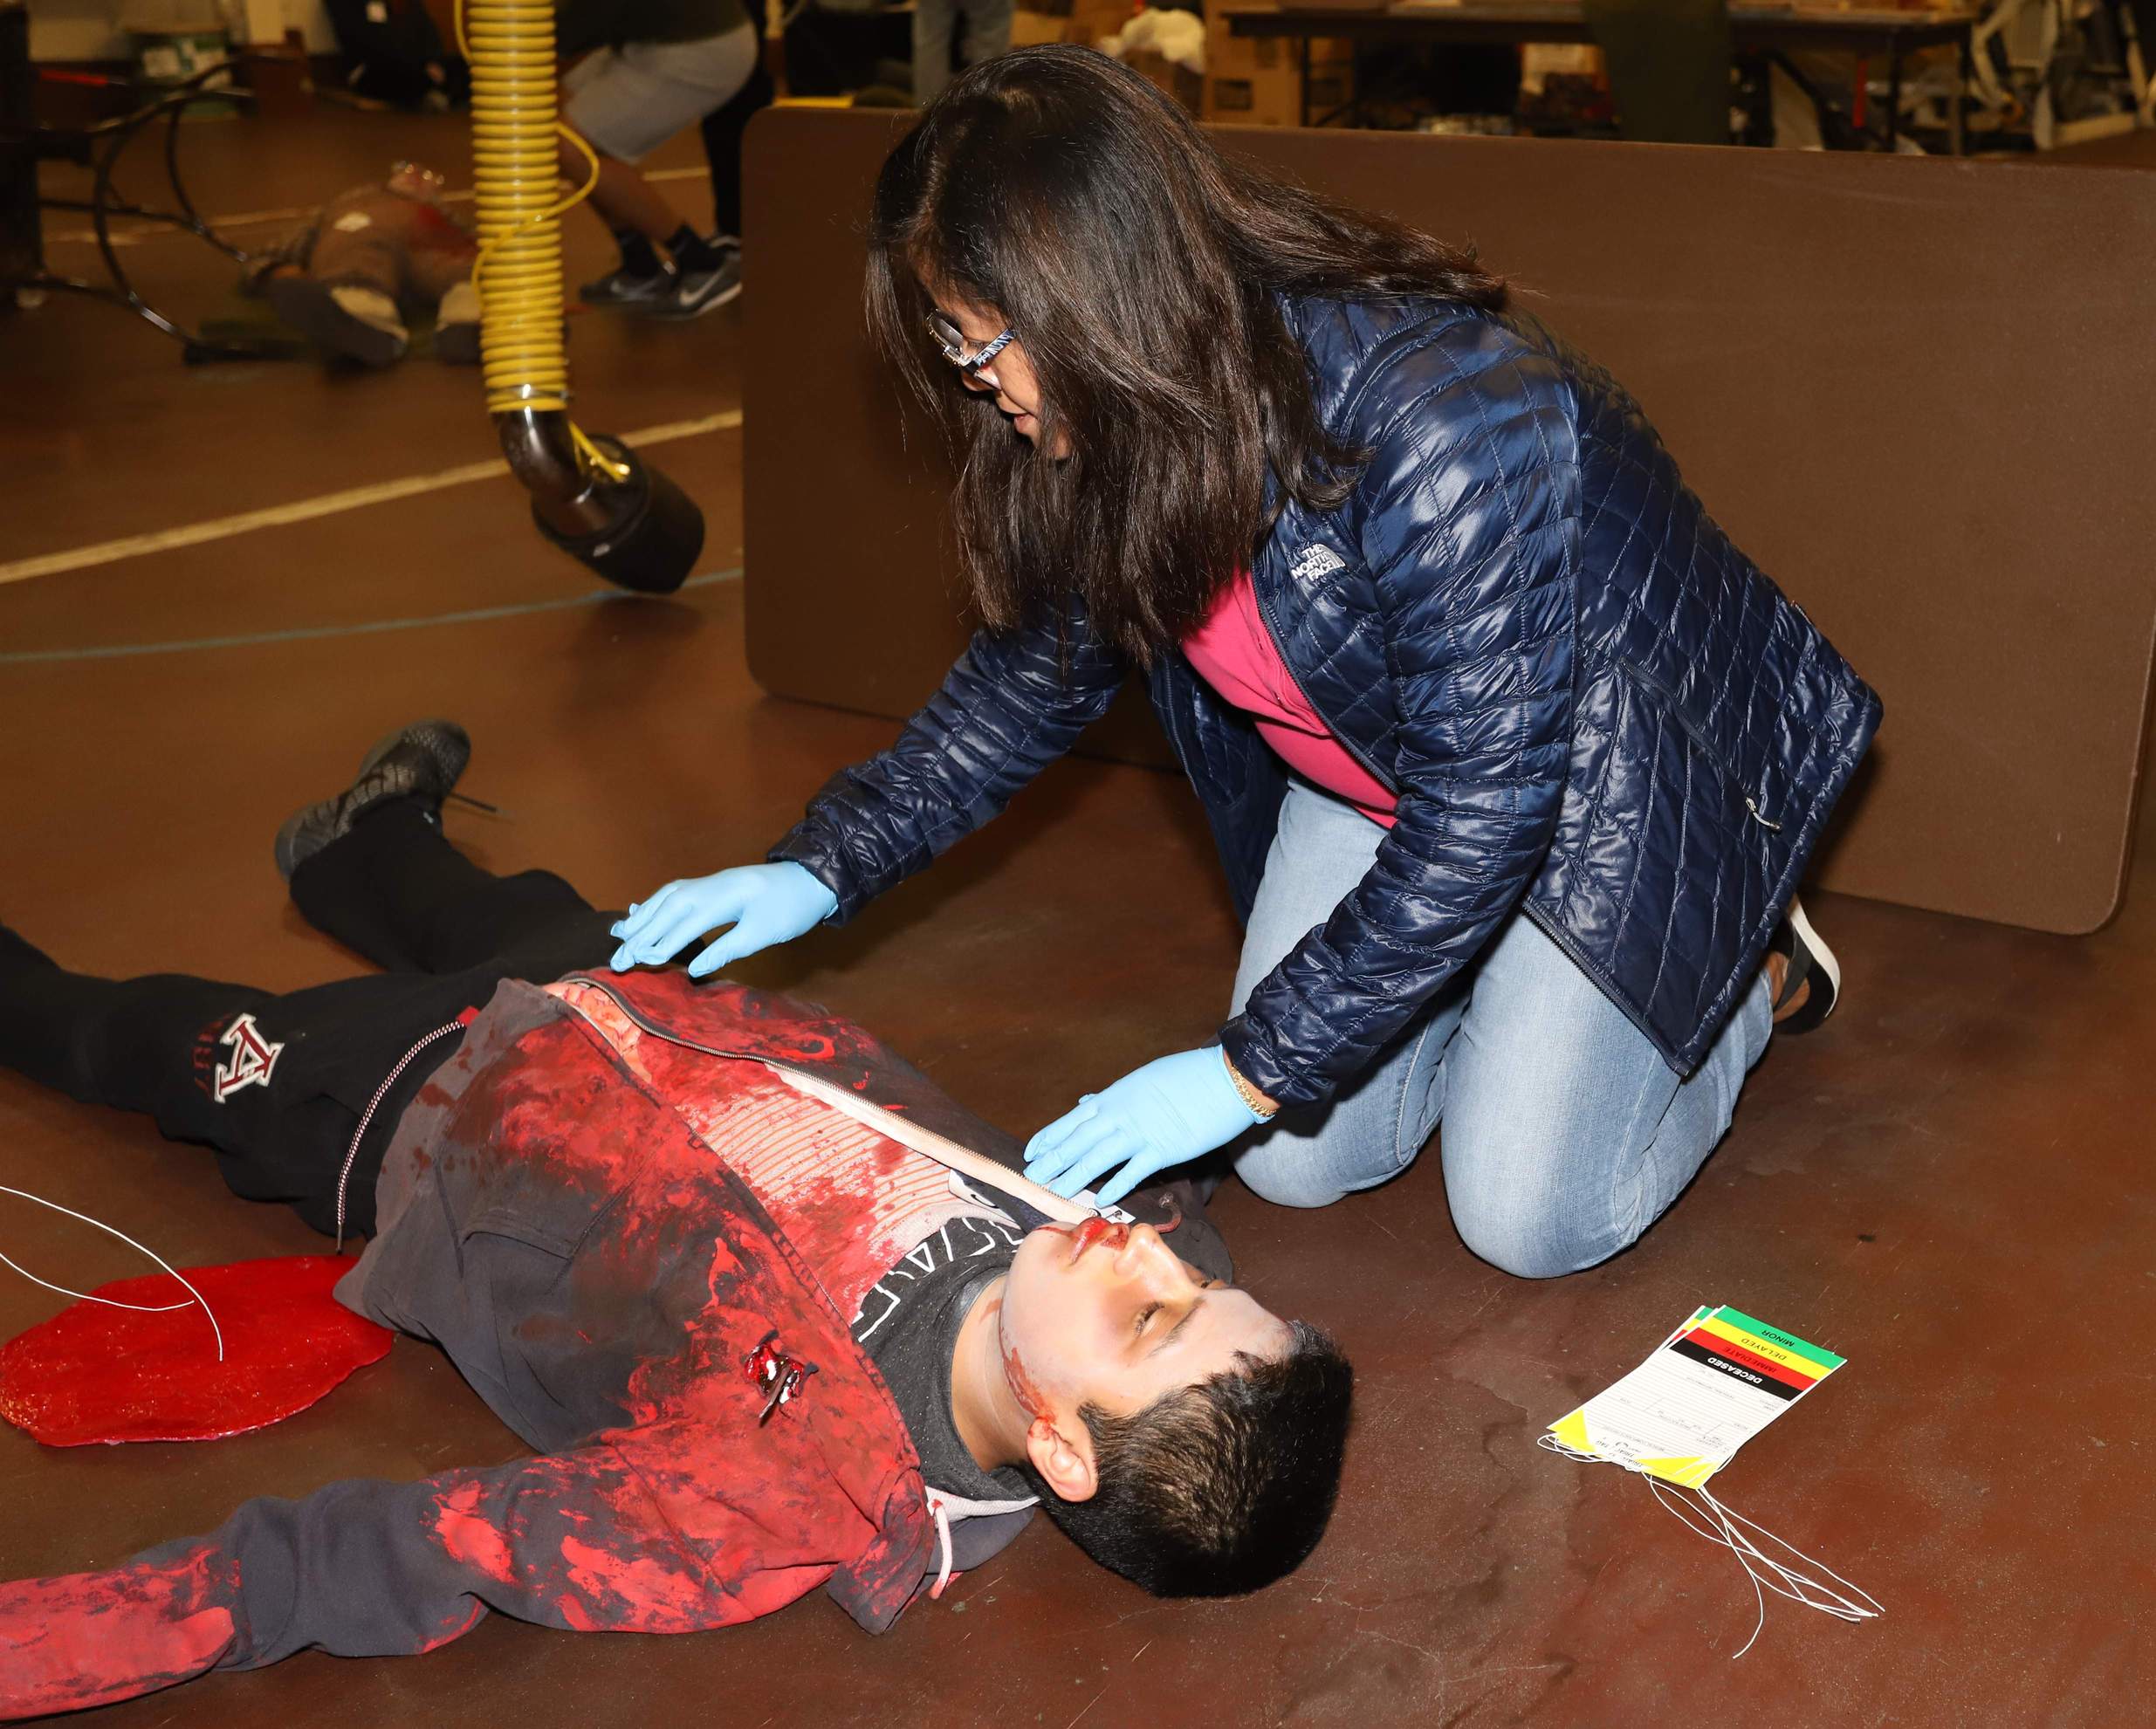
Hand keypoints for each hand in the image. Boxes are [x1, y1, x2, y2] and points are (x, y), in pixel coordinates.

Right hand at [607, 863, 837, 978]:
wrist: (812, 878)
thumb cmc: (792, 908)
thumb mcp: (764, 933)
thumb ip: (728, 948)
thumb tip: (695, 970)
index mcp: (724, 897)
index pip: (684, 923)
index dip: (661, 943)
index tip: (641, 963)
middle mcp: (709, 885)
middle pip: (666, 910)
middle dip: (639, 935)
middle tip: (616, 959)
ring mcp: (709, 882)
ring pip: (666, 899)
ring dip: (640, 918)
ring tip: (617, 936)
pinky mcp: (711, 884)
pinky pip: (673, 892)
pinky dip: (653, 904)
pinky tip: (640, 912)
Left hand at [1022, 1047, 1262, 1206]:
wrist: (1227, 1077)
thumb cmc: (1188, 1075)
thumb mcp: (1143, 1078)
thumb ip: (1114, 1095)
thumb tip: (1087, 1101)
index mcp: (1116, 1095)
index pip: (1073, 1119)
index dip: (1050, 1136)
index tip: (1031, 1151)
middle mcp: (1121, 1113)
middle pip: (1078, 1140)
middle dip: (1053, 1159)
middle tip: (1030, 1177)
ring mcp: (1141, 1131)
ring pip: (1098, 1156)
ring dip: (1073, 1175)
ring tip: (1053, 1190)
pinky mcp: (1165, 1149)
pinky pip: (1134, 1171)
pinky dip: (1115, 1185)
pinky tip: (1100, 1199)